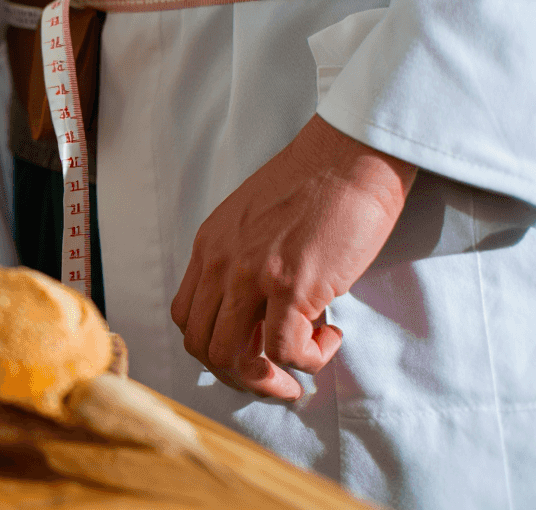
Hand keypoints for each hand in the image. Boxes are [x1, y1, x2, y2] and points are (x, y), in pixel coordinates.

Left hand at [170, 114, 416, 399]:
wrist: (349, 156)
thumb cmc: (315, 187)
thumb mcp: (253, 222)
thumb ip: (245, 262)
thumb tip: (259, 314)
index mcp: (209, 247)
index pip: (186, 316)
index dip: (214, 346)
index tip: (248, 352)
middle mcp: (221, 263)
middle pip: (202, 345)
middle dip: (237, 376)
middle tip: (275, 379)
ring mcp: (253, 275)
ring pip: (234, 357)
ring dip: (267, 380)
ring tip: (300, 372)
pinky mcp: (292, 285)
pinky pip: (285, 352)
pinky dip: (308, 361)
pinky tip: (330, 338)